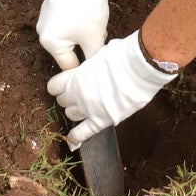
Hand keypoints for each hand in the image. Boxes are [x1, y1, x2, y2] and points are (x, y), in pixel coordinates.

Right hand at [37, 0, 111, 69]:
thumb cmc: (88, 9)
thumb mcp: (94, 38)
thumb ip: (92, 58)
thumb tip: (93, 71)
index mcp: (49, 42)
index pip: (68, 65)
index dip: (84, 65)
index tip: (96, 61)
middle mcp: (41, 31)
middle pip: (67, 48)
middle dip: (84, 45)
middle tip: (99, 35)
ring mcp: (44, 16)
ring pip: (67, 33)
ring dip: (81, 33)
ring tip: (94, 23)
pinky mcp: (50, 4)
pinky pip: (64, 20)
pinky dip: (76, 20)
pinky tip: (86, 12)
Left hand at [48, 31, 176, 148]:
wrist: (141, 68)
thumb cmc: (123, 56)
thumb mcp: (99, 55)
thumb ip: (88, 66)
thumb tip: (89, 68)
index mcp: (75, 77)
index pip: (54, 86)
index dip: (59, 84)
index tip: (65, 83)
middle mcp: (78, 95)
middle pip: (63, 101)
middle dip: (69, 96)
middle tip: (79, 92)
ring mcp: (89, 110)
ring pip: (71, 115)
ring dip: (76, 110)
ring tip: (86, 106)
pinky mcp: (102, 121)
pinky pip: (83, 133)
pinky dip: (76, 137)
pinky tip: (73, 141)